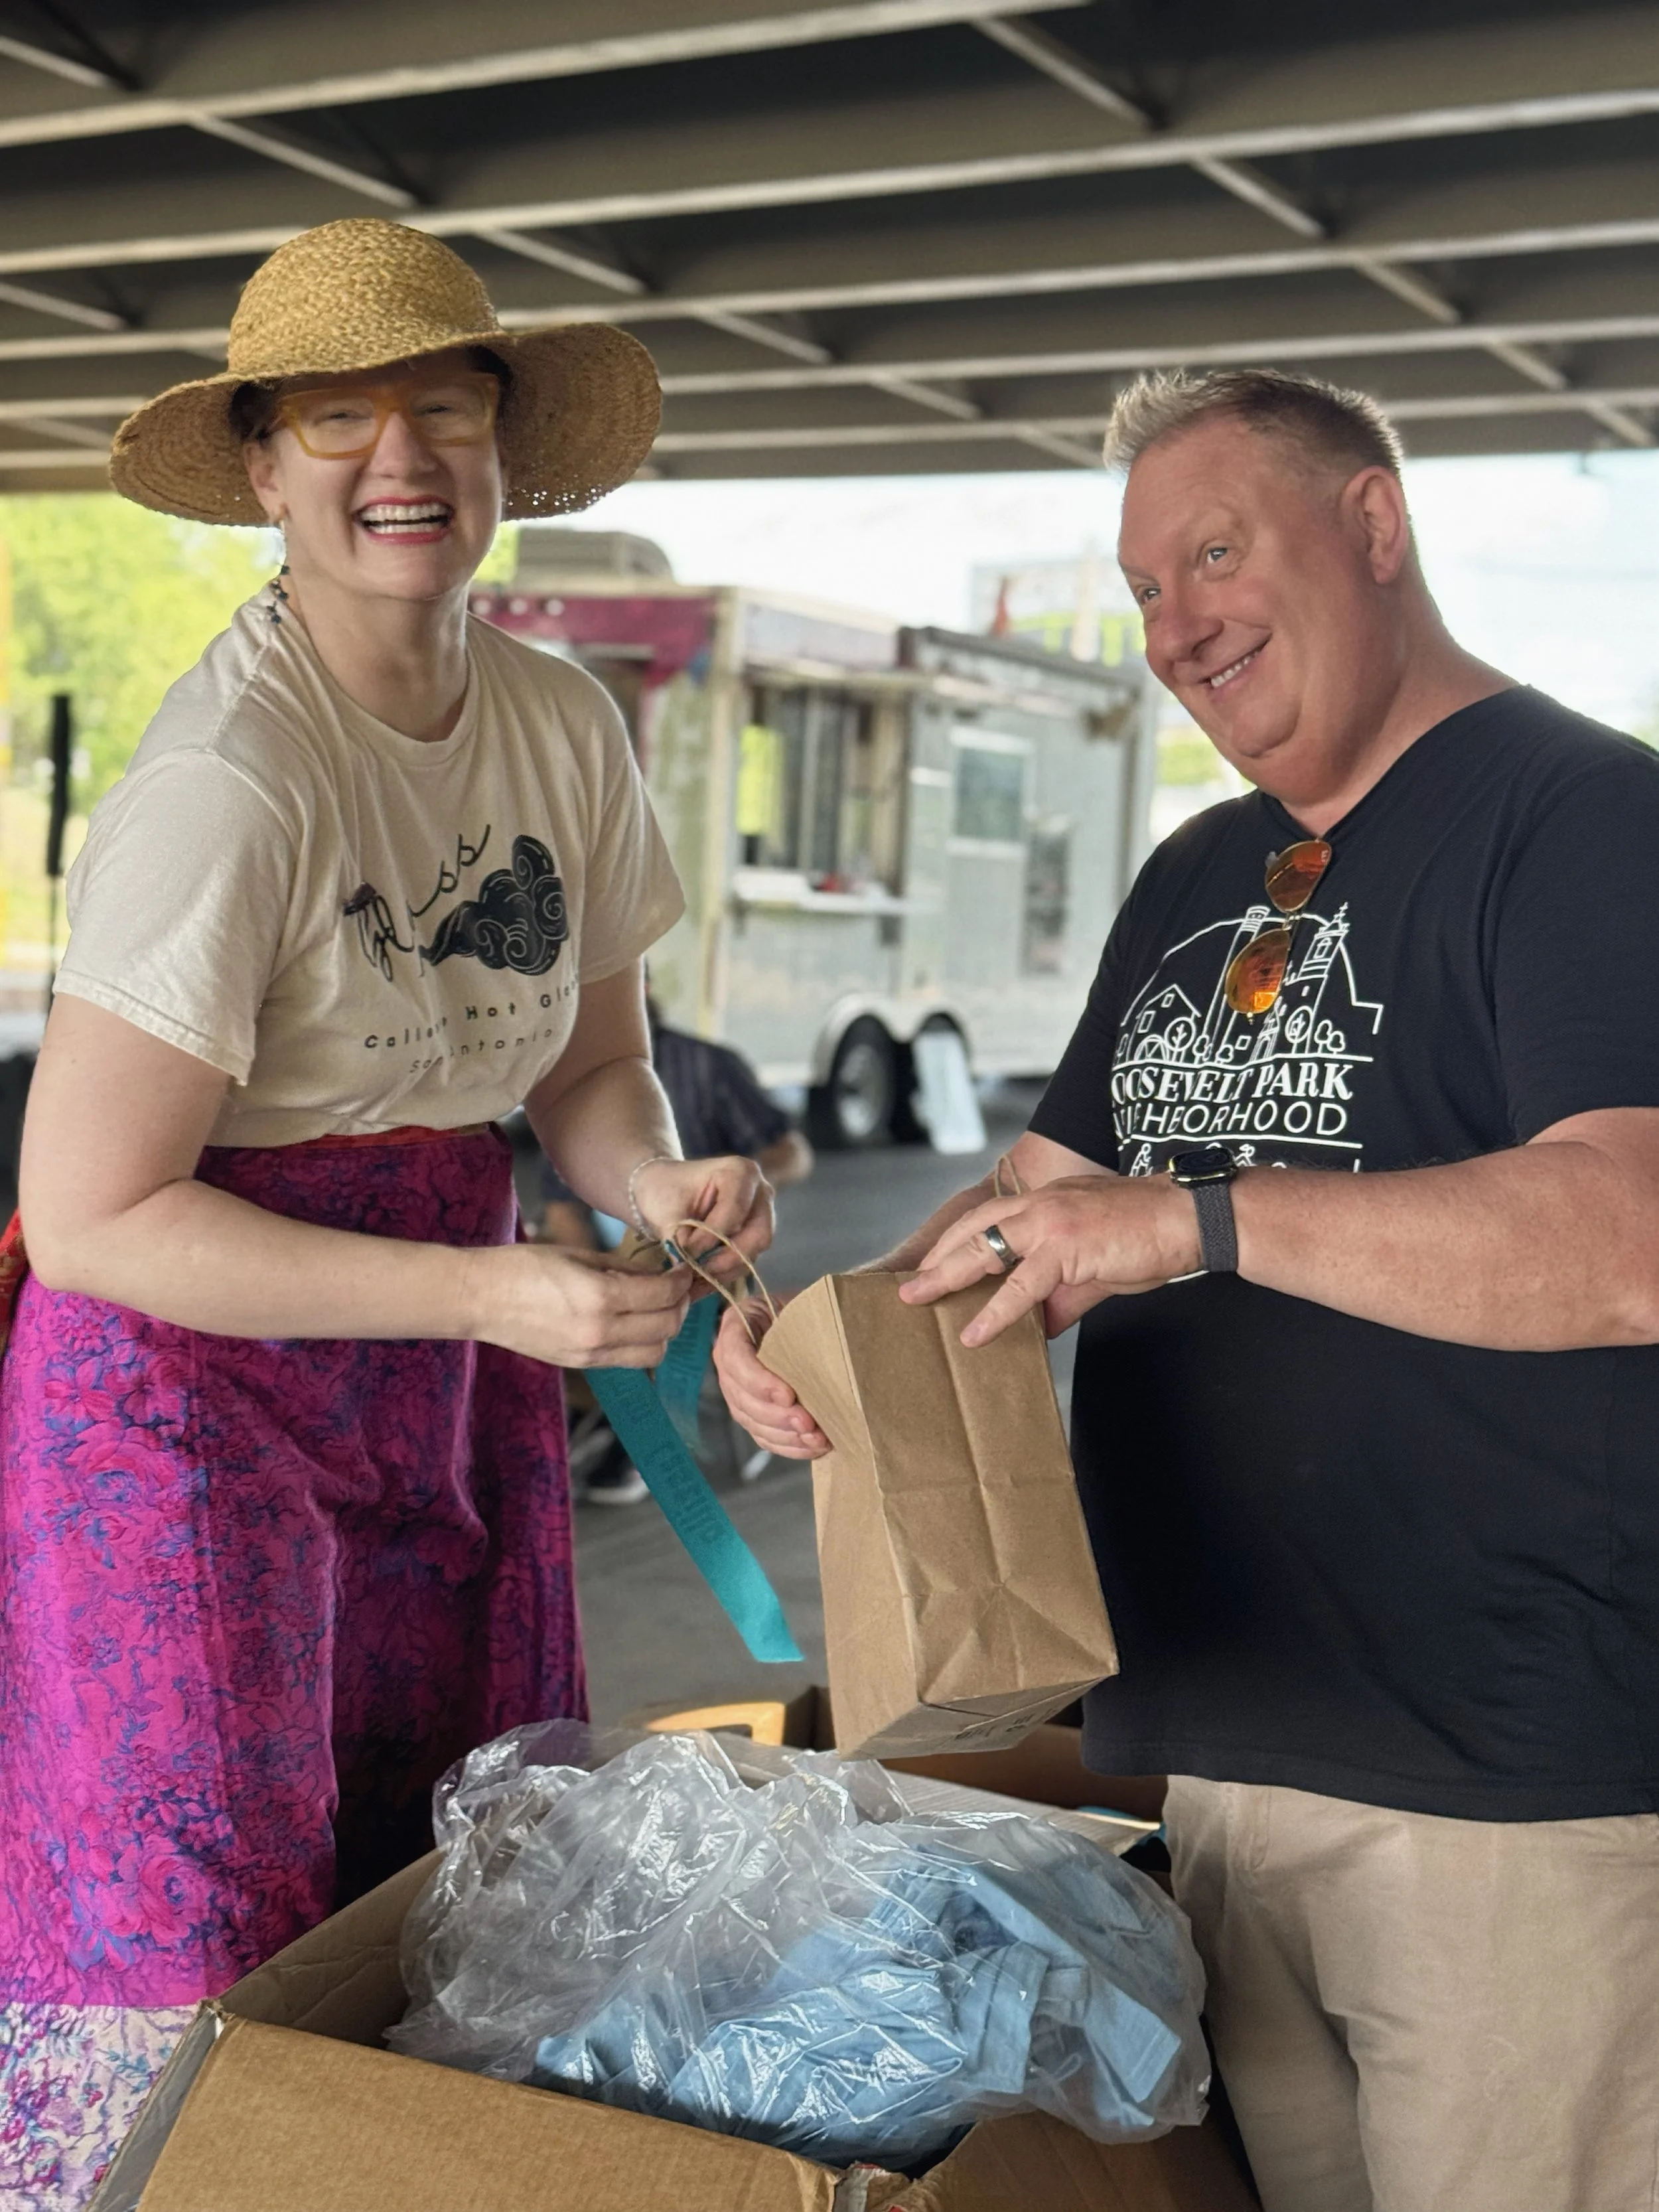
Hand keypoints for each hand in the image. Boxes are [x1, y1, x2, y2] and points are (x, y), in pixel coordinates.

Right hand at [471, 1242, 692, 1367]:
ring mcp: (590, 1354)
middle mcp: (600, 1332)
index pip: (664, 1294)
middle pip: (667, 1327)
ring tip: (657, 1307)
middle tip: (677, 1287)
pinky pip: (629, 1361)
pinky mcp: (581, 1365)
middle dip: (680, 1304)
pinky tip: (633, 1322)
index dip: (682, 1280)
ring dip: (664, 1330)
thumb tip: (660, 1270)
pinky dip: (642, 1343)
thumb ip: (624, 1266)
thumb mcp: (579, 1255)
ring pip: (655, 1352)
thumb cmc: (524, 1266)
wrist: (480, 1298)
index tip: (685, 1269)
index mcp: (600, 1297)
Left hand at [632, 1154, 774, 1278]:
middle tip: (696, 1272)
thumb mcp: (666, 1208)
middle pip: (758, 1234)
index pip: (734, 1210)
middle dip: (726, 1258)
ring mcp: (761, 1216)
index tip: (684, 1252)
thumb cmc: (665, 1190)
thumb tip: (688, 1265)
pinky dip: (723, 1275)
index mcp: (740, 1172)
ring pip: (754, 1252)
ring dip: (724, 1271)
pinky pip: (746, 1262)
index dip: (710, 1236)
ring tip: (693, 1282)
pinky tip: (699, 1283)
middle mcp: (760, 1193)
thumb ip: (679, 1235)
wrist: (664, 1190)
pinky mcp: (753, 1238)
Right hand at [711, 1298, 830, 1458]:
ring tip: (816, 1439)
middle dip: (777, 1415)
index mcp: (737, 1326)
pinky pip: (763, 1436)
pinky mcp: (752, 1412)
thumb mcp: (803, 1305)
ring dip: (785, 1435)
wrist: (808, 1322)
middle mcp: (730, 1360)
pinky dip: (788, 1446)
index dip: (759, 1381)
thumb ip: (805, 1322)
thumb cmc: (806, 1310)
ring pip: (752, 1420)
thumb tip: (828, 1351)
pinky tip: (811, 1447)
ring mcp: (738, 1390)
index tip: (788, 1395)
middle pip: (742, 1396)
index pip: (736, 1357)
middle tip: (808, 1423)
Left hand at [899, 1173, 1201, 1346]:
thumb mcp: (1095, 1266)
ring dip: (946, 1274)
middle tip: (909, 1285)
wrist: (1189, 1219)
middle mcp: (1041, 1203)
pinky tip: (975, 1331)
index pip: (989, 1216)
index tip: (934, 1264)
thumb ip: (1062, 1295)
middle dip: (937, 1256)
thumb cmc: (1149, 1238)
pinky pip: (1020, 1283)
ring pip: (984, 1246)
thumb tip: (1040, 1325)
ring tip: (918, 1299)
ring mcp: (1050, 1220)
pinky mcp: (1065, 1245)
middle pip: (973, 1226)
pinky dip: (994, 1309)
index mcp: (1047, 1201)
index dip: (957, 1240)